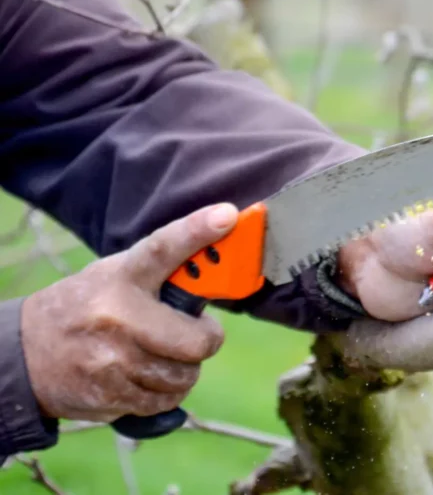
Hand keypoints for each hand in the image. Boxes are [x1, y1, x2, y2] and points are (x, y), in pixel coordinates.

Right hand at [21, 204, 234, 421]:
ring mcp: (112, 360)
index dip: (196, 232)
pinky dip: (164, 392)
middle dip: (206, 339)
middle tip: (196, 333)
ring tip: (159, 353)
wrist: (24, 354)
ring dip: (183, 368)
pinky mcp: (109, 394)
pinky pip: (165, 400)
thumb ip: (158, 274)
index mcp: (120, 278)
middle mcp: (117, 317)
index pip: (161, 249)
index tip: (226, 216)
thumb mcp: (113, 277)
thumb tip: (216, 265)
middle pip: (197, 341)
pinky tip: (144, 376)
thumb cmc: (86, 308)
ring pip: (185, 375)